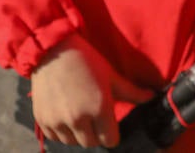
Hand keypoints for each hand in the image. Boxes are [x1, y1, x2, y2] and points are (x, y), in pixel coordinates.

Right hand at [30, 33, 153, 147]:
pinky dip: (61, 132)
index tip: (110, 126)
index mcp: (99, 109)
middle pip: (91, 143)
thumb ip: (132, 92)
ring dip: (78, 134)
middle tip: (95, 119)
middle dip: (96, 134)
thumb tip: (152, 97)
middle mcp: (77, 119)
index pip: (110, 140)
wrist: (53, 52)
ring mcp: (57, 121)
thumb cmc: (87, 61)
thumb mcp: (112, 76)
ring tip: (80, 116)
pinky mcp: (42, 120)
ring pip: (72, 142)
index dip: (112, 134)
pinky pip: (55, 138)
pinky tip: (65, 116)